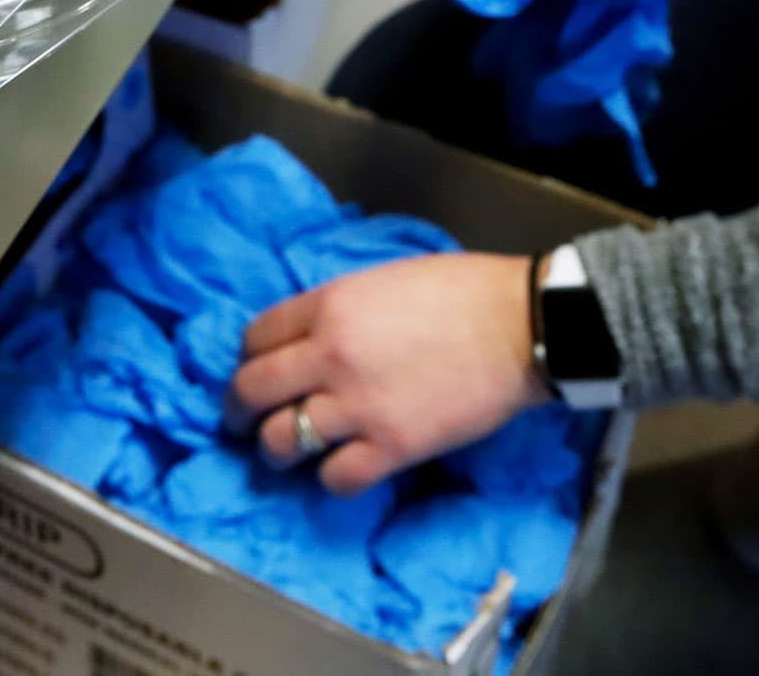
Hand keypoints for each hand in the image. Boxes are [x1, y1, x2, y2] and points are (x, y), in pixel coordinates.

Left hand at [228, 253, 552, 497]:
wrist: (520, 326)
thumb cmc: (461, 291)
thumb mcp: (382, 279)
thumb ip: (338, 308)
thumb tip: (311, 336)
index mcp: (329, 306)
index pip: (255, 336)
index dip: (248, 357)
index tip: (256, 368)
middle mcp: (330, 356)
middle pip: (252, 390)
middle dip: (238, 410)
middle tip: (242, 421)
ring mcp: (358, 406)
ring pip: (283, 440)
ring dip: (276, 449)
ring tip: (284, 452)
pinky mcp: (392, 447)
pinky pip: (336, 478)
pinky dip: (331, 478)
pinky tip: (342, 468)